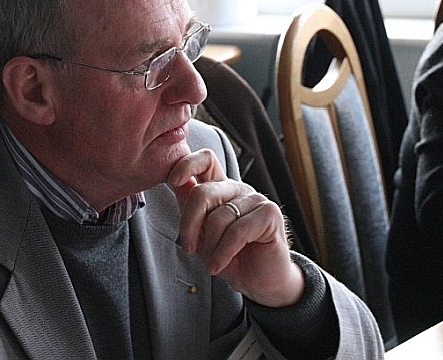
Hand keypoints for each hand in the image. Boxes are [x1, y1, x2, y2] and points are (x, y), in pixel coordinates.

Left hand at [167, 149, 304, 307]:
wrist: (258, 283)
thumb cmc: (230, 257)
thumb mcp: (202, 233)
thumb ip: (190, 207)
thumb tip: (176, 182)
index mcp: (221, 189)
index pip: (206, 160)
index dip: (187, 164)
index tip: (172, 180)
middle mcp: (238, 189)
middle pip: (204, 192)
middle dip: (190, 224)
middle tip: (188, 248)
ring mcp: (256, 200)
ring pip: (219, 216)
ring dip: (211, 246)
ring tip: (212, 262)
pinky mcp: (270, 214)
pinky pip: (237, 231)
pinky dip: (223, 253)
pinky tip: (218, 265)